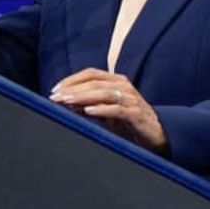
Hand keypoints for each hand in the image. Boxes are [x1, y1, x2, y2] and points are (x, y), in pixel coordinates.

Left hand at [50, 68, 168, 155]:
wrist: (154, 135)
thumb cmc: (128, 122)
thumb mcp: (105, 112)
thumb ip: (88, 105)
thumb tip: (66, 101)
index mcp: (116, 82)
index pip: (91, 73)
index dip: (71, 79)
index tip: (55, 89)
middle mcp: (124, 86)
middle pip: (95, 82)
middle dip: (73, 89)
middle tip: (55, 97)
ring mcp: (131, 99)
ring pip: (104, 92)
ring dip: (83, 97)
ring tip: (67, 101)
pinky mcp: (136, 114)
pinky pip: (117, 109)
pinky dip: (102, 109)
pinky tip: (88, 111)